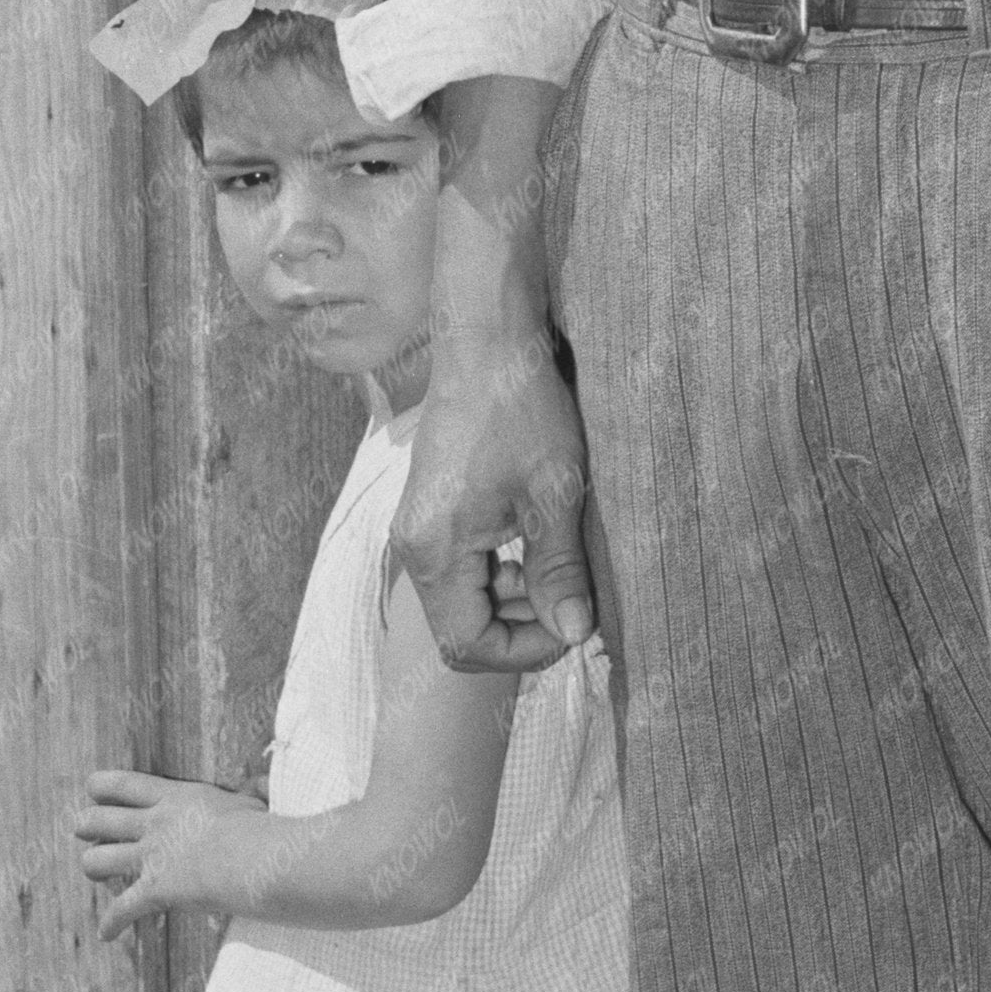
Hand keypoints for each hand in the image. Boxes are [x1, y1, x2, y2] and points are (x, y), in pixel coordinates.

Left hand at [72, 763, 249, 931]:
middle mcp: (155, 824)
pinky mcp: (156, 890)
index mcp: (176, 797)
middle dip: (86, 827)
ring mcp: (152, 857)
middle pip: (97, 820)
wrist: (263, 859)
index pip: (122, 784)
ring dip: (93, 868)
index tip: (94, 791)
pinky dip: (111, 923)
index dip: (101, 787)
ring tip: (97, 874)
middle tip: (87, 833)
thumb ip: (248, 791)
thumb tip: (261, 783)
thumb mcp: (252, 801)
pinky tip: (107, 934)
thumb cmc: (267, 829)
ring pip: (96, 861)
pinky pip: (120, 910)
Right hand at [389, 319, 596, 671]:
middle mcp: (414, 547)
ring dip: (514, 600)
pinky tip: (537, 541)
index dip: (524, 650)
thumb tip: (576, 634)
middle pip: (461, 628)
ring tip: (561, 568)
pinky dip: (501, 572)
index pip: (467, 644)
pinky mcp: (430, 512)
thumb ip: (560, 570)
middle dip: (522, 627)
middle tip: (575, 600)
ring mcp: (418, 529)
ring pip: (463, 601)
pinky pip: (461, 569)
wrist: (486, 341)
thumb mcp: (555, 492)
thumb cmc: (519, 407)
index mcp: (435, 550)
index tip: (573, 628)